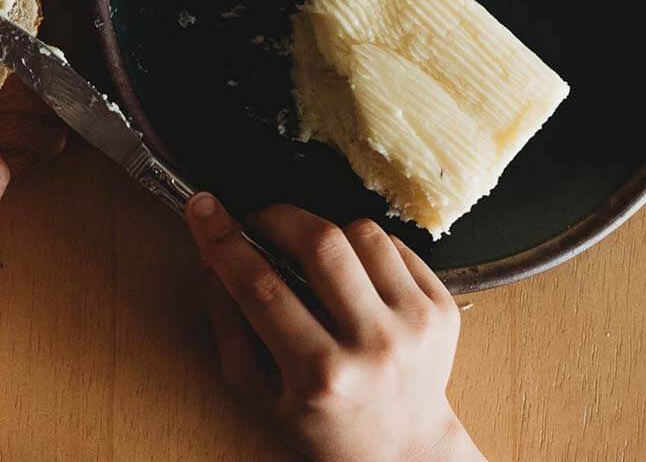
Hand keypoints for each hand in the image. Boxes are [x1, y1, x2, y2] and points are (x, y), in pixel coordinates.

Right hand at [185, 195, 484, 461]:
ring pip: (361, 231)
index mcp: (320, 377)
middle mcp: (374, 347)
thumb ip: (228, 324)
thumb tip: (211, 256)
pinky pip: (395, 243)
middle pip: (320, 243)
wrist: (406, 451)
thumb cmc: (324, 422)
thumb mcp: (258, 392)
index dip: (225, 240)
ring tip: (313, 258)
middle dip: (277, 217)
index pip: (261, 287)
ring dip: (325, 232)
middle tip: (260, 222)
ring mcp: (415, 324)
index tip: (203, 208)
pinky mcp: (442, 307)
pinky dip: (365, 246)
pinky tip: (354, 274)